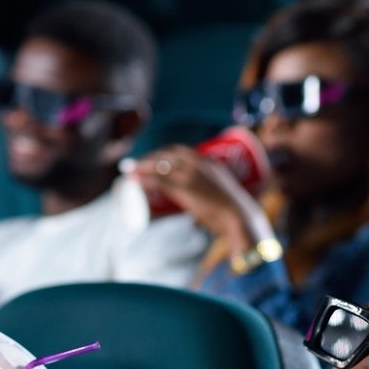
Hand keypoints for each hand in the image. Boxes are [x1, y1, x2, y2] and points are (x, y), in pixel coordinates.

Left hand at [132, 144, 275, 249]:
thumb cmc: (233, 214)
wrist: (239, 218)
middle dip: (149, 157)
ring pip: (159, 165)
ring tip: (129, 171)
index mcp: (209, 163)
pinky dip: (143, 179)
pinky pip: (158, 180)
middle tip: (137, 165)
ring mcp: (190, 175)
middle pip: (167, 154)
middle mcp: (199, 164)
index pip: (181, 150)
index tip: (154, 158)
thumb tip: (199, 218)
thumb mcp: (222, 198)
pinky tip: (133, 180)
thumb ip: (211, 200)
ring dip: (141, 166)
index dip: (164, 153)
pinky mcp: (184, 188)